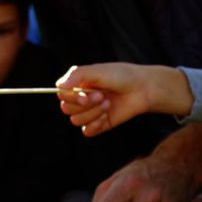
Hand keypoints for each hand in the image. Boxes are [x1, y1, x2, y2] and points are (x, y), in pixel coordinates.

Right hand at [56, 63, 192, 136]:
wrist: (142, 89)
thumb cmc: (121, 76)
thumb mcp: (97, 70)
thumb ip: (76, 75)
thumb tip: (59, 86)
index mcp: (78, 84)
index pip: (61, 95)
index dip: (71, 96)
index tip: (85, 92)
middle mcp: (81, 99)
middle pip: (66, 109)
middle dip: (84, 104)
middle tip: (102, 96)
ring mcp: (89, 112)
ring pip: (75, 121)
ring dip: (92, 112)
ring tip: (108, 103)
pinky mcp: (98, 125)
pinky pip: (86, 131)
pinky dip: (95, 124)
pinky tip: (107, 116)